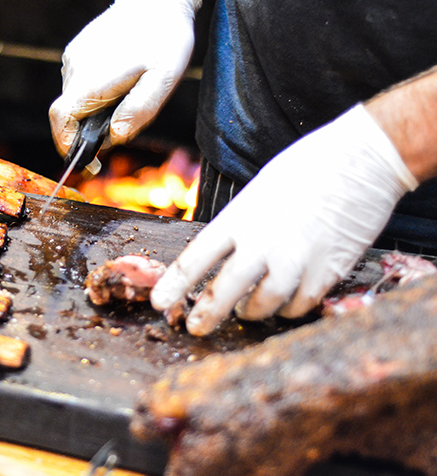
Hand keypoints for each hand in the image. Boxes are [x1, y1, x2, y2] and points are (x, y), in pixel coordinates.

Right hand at [48, 0, 199, 155]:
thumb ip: (138, 112)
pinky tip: (119, 81)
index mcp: (93, 78)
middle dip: (90, 131)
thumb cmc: (165, 39)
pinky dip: (94, 95)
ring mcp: (73, 58)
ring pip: (74, 101)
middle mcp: (75, 68)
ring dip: (94, 112)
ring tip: (126, 95)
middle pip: (68, 115)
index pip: (61, 120)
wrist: (158, 0)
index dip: (67, 145)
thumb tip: (114, 138)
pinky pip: (79, 85)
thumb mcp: (163, 80)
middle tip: (123, 125)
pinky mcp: (76, 51)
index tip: (88, 159)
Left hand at [150, 104, 418, 335]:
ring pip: (262, 305)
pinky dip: (289, 308)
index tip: (159, 302)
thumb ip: (240, 225)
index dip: (174, 285)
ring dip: (251, 313)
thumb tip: (226, 252)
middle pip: (223, 291)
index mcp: (239, 218)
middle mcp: (262, 242)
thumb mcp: (258, 192)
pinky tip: (285, 302)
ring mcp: (295, 259)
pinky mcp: (326, 271)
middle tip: (195, 329)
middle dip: (206, 315)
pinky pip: (299, 305)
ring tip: (247, 312)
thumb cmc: (307, 167)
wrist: (361, 159)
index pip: (196, 259)